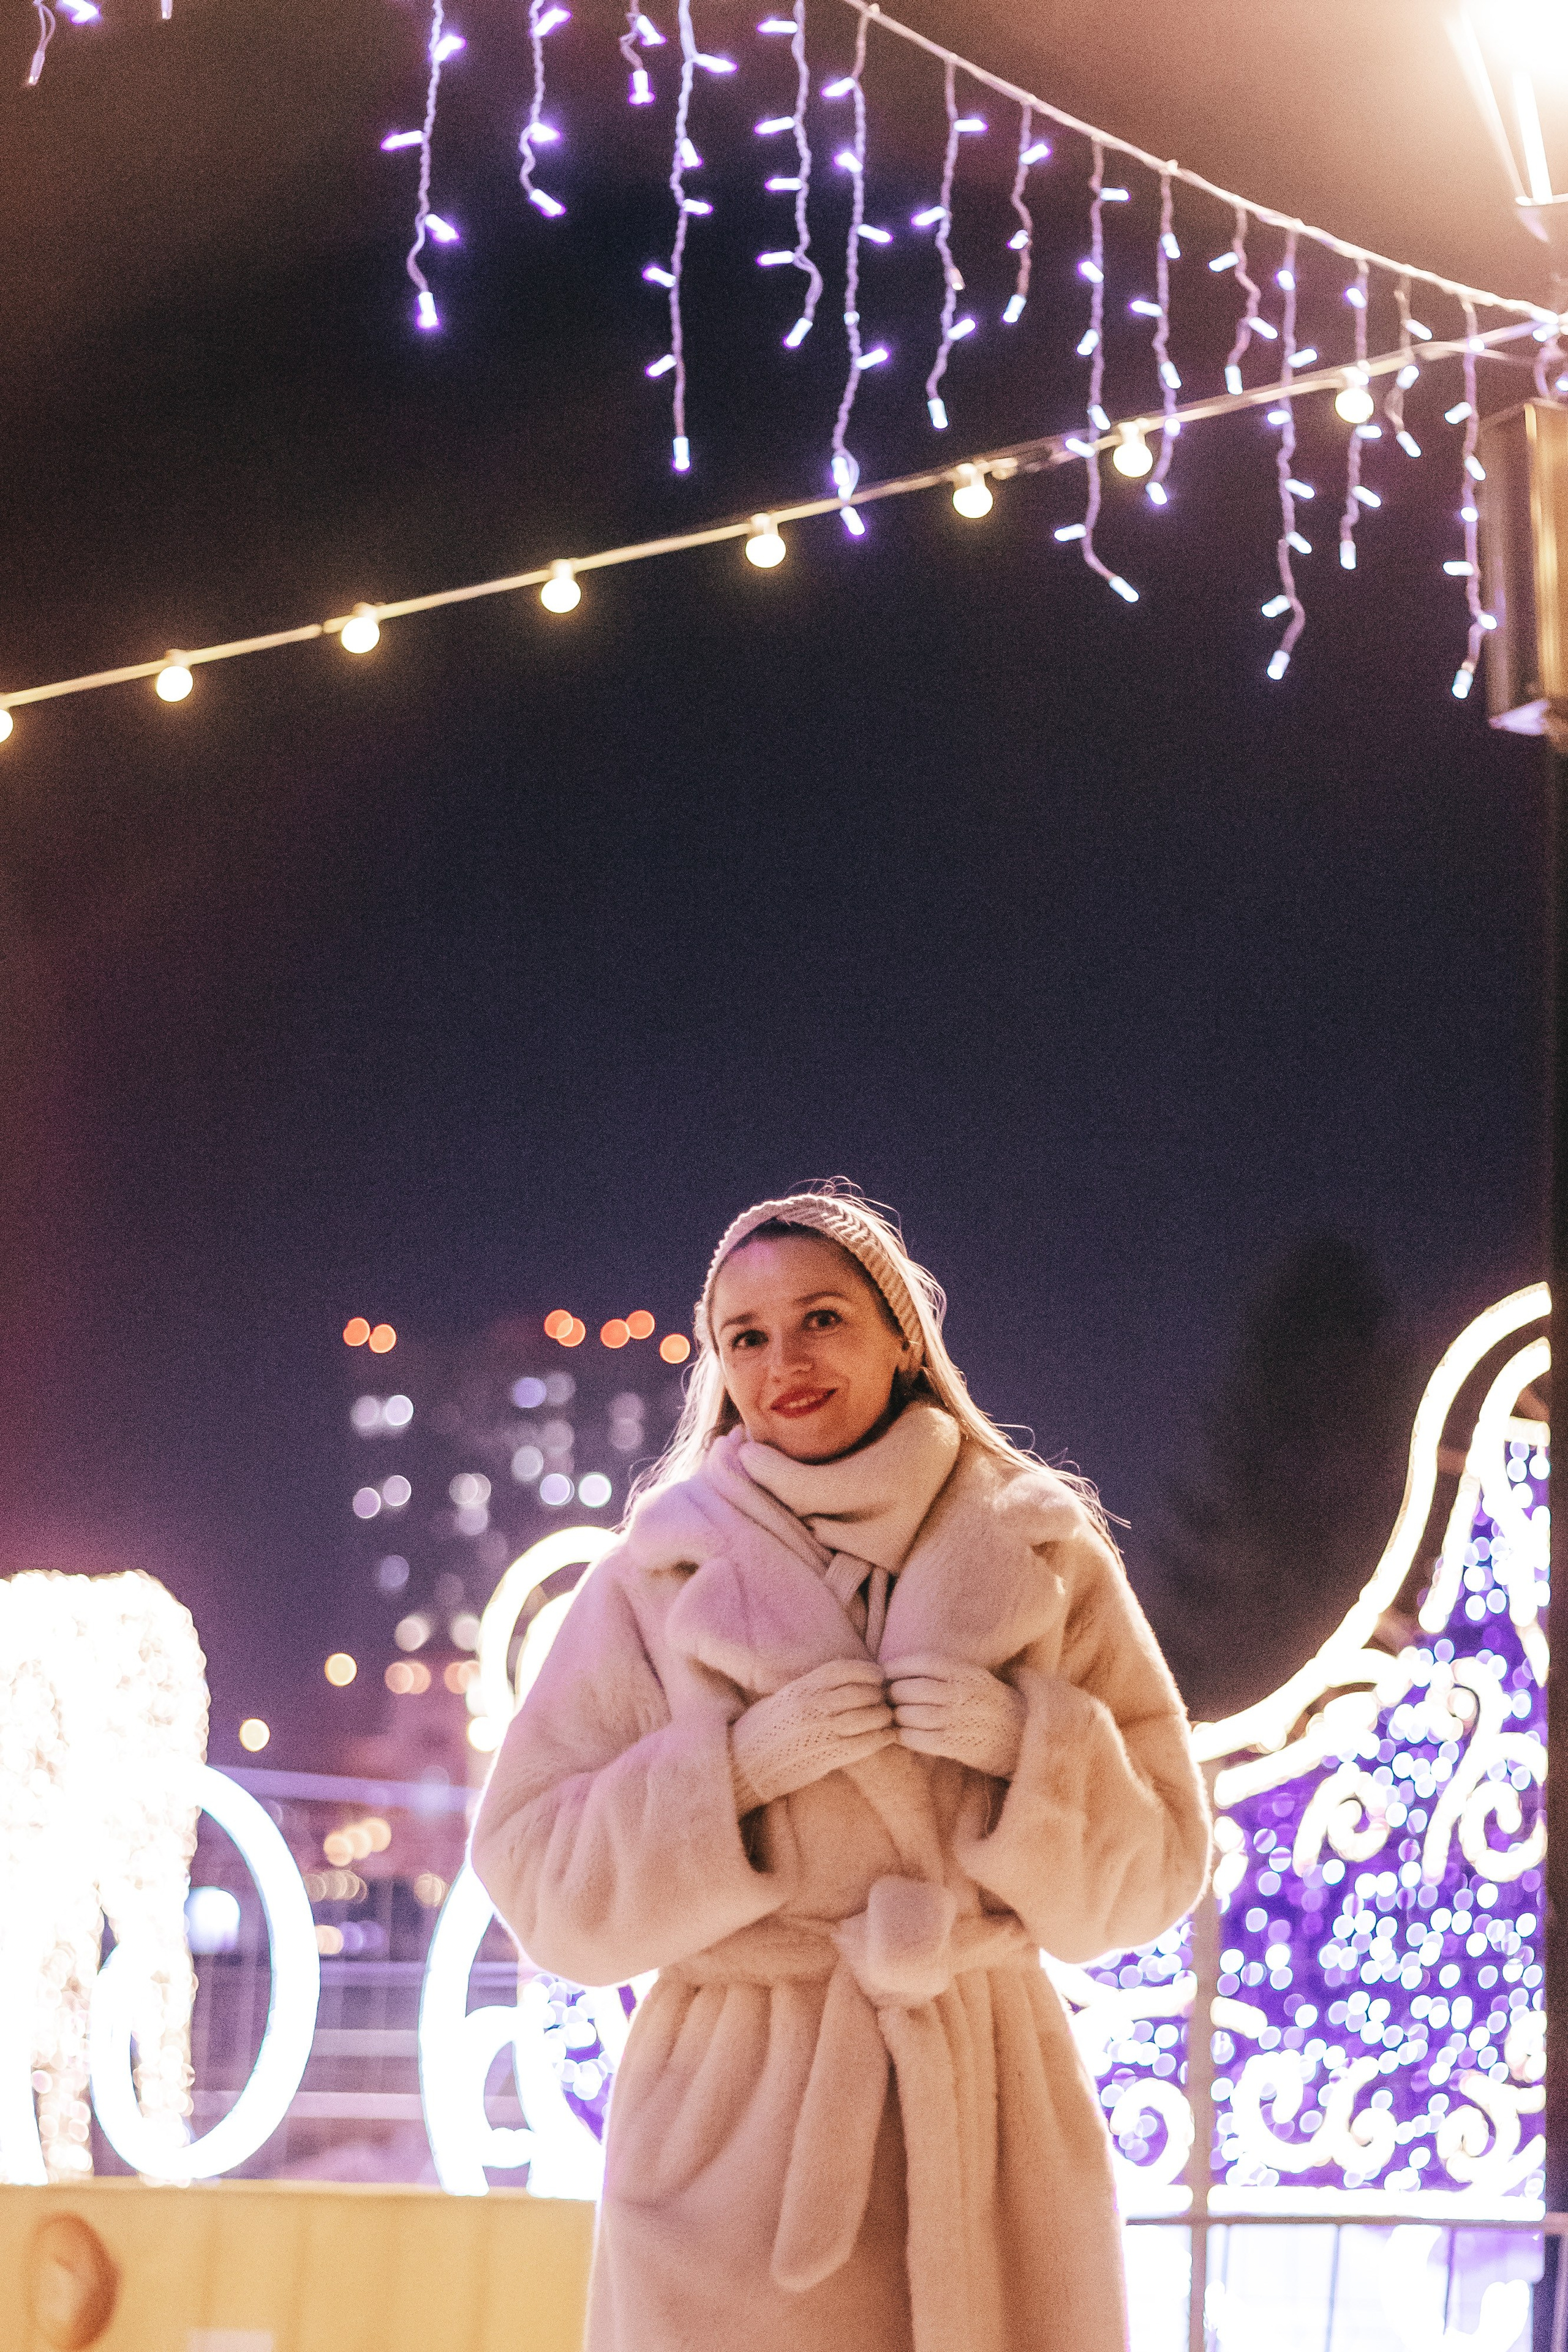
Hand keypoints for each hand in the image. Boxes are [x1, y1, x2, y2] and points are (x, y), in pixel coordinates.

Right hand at [730, 1658, 893, 1812]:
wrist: (744, 1764)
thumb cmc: (763, 1730)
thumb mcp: (783, 1698)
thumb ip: (811, 1688)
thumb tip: (843, 1678)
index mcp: (800, 1689)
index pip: (843, 1670)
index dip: (866, 1670)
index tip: (877, 1674)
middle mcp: (811, 1707)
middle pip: (860, 1692)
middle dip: (878, 1694)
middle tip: (885, 1697)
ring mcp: (819, 1732)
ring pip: (865, 1717)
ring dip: (883, 1715)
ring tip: (888, 1716)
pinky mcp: (825, 1757)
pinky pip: (862, 1745)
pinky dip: (879, 1738)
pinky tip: (887, 1736)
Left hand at [885, 1655, 1026, 1779]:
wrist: (1022, 1736)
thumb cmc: (988, 1704)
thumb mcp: (974, 1678)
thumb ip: (944, 1671)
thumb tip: (898, 1668)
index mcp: (968, 1673)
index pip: (924, 1662)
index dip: (899, 1666)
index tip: (884, 1671)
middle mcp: (964, 1694)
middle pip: (914, 1689)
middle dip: (893, 1692)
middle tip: (885, 1696)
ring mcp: (962, 1721)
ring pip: (914, 1715)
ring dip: (897, 1715)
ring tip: (893, 1715)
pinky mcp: (959, 1746)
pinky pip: (922, 1739)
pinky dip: (906, 1736)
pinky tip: (903, 1734)